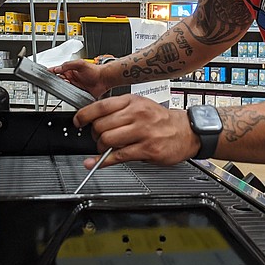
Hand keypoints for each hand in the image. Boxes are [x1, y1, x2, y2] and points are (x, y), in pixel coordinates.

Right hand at [51, 59, 108, 98]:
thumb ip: (68, 65)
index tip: (46, 73)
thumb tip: (58, 68)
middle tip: (58, 81)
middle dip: (56, 81)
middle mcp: (71, 78)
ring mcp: (74, 86)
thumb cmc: (95, 70)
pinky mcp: (78, 93)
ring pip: (63, 88)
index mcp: (70, 70)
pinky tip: (68, 93)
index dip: (52, 72)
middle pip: (58, 80)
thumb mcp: (80, 64)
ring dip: (62, 88)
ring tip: (65, 86)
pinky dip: (68, 95)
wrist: (104, 80)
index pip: (58, 70)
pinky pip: (70, 95)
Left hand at [73, 95, 199, 168]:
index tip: (77, 121)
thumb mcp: (140, 105)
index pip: (101, 106)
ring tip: (104, 149)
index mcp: (132, 101)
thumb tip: (94, 119)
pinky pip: (118, 156)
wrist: (186, 131)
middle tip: (97, 138)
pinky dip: (103, 162)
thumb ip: (118, 110)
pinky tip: (96, 163)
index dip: (84, 115)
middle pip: (101, 125)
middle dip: (94, 135)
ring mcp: (142, 131)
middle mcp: (137, 114)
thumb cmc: (161, 120)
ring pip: (107, 140)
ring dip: (100, 148)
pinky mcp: (147, 149)